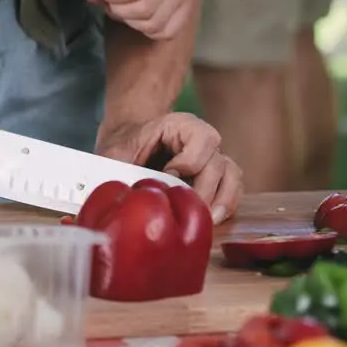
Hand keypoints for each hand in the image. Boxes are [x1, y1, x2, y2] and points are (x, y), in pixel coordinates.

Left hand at [96, 112, 242, 223]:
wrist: (129, 148)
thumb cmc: (124, 147)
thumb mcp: (114, 152)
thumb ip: (115, 165)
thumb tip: (118, 190)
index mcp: (181, 126)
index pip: (202, 138)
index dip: (189, 161)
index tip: (168, 176)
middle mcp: (203, 142)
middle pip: (218, 163)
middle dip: (205, 189)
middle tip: (189, 208)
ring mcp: (212, 160)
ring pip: (232, 176)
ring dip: (223, 200)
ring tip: (210, 219)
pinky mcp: (215, 180)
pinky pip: (232, 190)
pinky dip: (226, 206)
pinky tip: (212, 220)